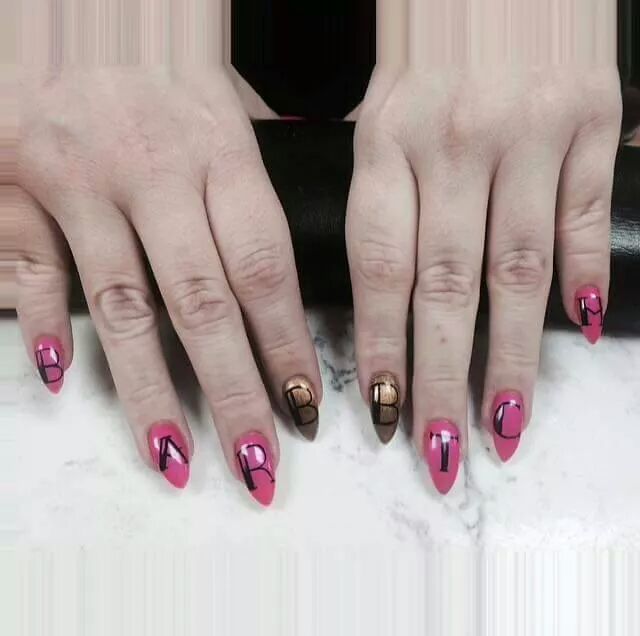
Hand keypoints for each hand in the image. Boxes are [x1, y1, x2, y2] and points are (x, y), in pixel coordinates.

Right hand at [17, 68, 321, 504]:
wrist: (66, 22)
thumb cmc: (161, 90)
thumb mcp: (221, 119)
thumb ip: (250, 202)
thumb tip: (285, 305)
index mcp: (219, 149)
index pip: (265, 267)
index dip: (286, 346)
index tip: (303, 409)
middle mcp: (155, 167)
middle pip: (203, 303)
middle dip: (234, 394)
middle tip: (257, 464)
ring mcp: (83, 178)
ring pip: (123, 305)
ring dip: (151, 391)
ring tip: (176, 457)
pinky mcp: (19, 184)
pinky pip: (35, 268)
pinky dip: (44, 326)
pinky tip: (64, 381)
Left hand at [347, 64, 620, 490]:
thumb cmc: (430, 56)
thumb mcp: (379, 114)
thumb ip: (378, 202)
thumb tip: (384, 307)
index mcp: (387, 139)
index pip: (379, 269)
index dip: (383, 349)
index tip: (384, 414)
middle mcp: (456, 141)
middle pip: (446, 286)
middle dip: (443, 378)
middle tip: (440, 452)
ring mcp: (530, 131)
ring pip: (518, 269)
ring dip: (512, 358)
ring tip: (502, 427)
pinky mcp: (593, 119)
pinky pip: (586, 218)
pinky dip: (583, 277)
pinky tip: (577, 334)